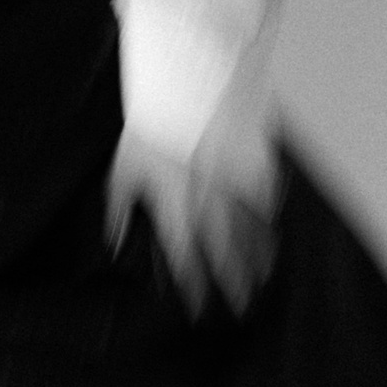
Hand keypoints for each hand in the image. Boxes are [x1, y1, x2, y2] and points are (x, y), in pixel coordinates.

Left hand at [108, 136, 277, 316]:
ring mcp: (235, 182)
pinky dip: (268, 217)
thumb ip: (119, 211)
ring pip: (252, 231)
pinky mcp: (252, 162)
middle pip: (227, 253)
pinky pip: (265, 198)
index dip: (193, 288)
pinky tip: (271, 229)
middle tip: (243, 305)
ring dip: (258, 257)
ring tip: (264, 276)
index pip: (186, 259)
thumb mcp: (122, 168)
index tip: (199, 308)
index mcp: (175, 206)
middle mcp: (209, 201)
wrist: (183, 78)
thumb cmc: (148, 125)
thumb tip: (115, 243)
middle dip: (235, 284)